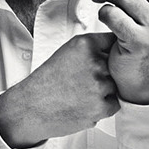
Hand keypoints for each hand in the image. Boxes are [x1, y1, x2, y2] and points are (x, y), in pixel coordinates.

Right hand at [0, 33, 121, 147]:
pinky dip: (102, 106)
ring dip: (104, 91)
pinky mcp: (100, 106)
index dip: (110, 52)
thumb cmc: (48, 80)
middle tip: (84, 81)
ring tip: (82, 93)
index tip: (105, 58)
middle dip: (105, 74)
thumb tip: (116, 47)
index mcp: (85, 44)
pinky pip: (114, 103)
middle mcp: (94, 62)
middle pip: (116, 66)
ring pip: (115, 85)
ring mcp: (99, 85)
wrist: (32, 106)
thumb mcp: (67, 52)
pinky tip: (84, 104)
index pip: (113, 41)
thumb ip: (91, 48)